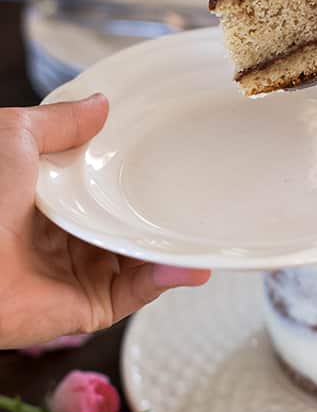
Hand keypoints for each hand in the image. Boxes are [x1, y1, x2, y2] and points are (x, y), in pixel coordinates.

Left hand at [0, 95, 209, 348]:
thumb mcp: (14, 136)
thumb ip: (58, 121)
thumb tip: (100, 104)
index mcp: (40, 198)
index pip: (95, 186)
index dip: (128, 172)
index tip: (162, 156)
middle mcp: (59, 237)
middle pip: (121, 223)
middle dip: (157, 211)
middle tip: (196, 192)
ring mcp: (74, 273)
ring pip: (137, 258)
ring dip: (171, 246)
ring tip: (202, 231)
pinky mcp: (85, 306)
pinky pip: (134, 292)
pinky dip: (165, 279)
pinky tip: (188, 265)